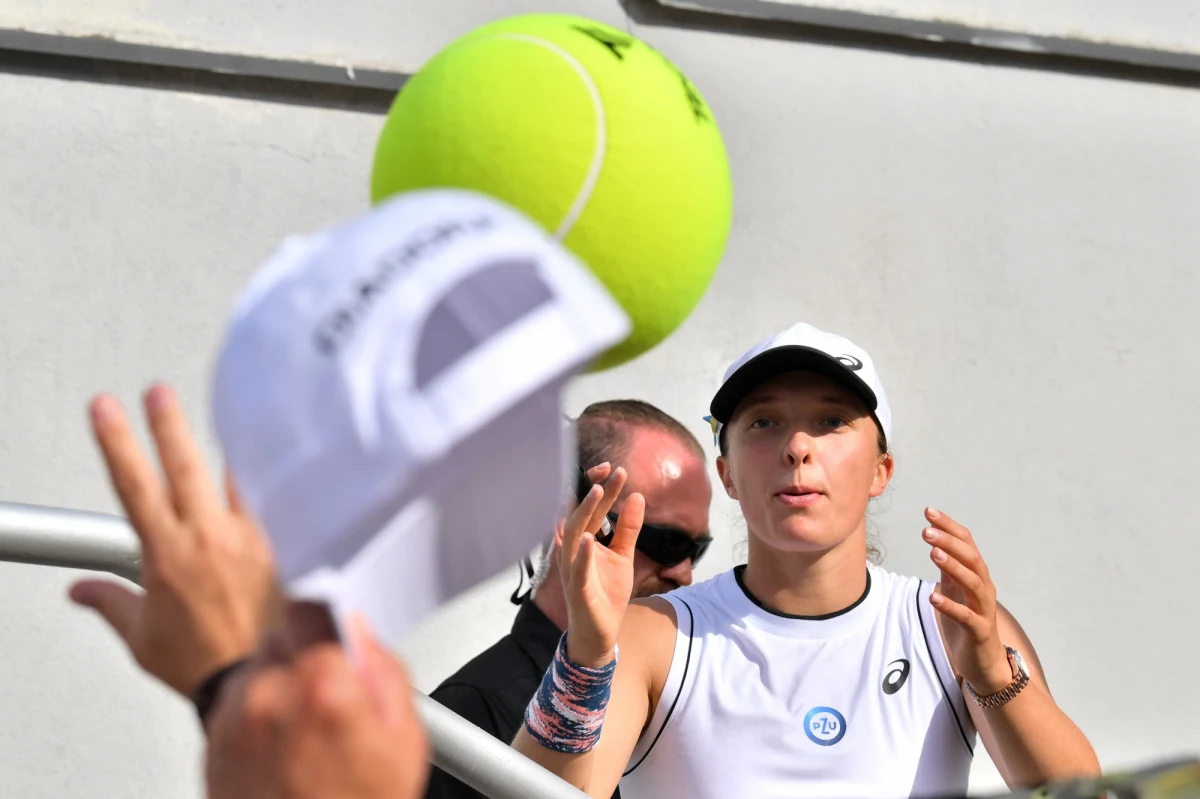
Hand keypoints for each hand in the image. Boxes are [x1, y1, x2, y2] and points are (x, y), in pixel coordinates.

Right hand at [69, 384, 279, 697]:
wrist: (259, 678)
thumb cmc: (205, 662)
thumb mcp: (142, 636)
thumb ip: (111, 602)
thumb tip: (81, 590)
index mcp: (168, 554)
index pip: (133, 484)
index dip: (116, 441)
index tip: (107, 410)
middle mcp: (209, 538)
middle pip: (183, 465)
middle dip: (168, 424)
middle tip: (159, 393)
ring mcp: (250, 538)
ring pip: (235, 477)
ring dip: (225, 445)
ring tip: (225, 413)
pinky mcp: (283, 544)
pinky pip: (273, 500)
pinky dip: (267, 481)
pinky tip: (272, 462)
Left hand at [205, 606, 429, 798]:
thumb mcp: (405, 740)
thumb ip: (384, 670)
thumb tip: (359, 632)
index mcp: (323, 687)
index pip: (313, 604)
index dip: (327, 611)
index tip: (333, 615)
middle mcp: (268, 696)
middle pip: (283, 633)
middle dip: (306, 651)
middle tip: (329, 691)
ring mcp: (235, 721)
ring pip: (257, 666)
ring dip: (278, 680)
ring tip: (304, 727)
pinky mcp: (211, 743)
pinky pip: (236, 702)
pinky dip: (256, 712)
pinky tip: (282, 747)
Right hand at [558, 463, 644, 667]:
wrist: (600, 634)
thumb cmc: (606, 593)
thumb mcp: (624, 556)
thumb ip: (628, 529)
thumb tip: (638, 497)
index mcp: (585, 541)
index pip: (591, 509)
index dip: (600, 487)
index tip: (616, 469)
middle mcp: (574, 551)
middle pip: (582, 515)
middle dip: (596, 492)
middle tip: (612, 471)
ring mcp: (573, 569)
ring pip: (574, 536)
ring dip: (585, 513)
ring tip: (599, 491)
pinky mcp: (578, 589)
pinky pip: (577, 569)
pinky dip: (582, 554)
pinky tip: (590, 539)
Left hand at [923, 507, 1011, 695]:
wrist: (985, 663)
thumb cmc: (969, 624)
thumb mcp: (956, 591)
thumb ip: (949, 569)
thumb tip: (936, 542)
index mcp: (977, 576)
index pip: (967, 544)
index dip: (950, 527)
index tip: (929, 511)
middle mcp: (984, 588)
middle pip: (972, 559)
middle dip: (950, 542)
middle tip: (927, 530)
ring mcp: (984, 610)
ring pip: (973, 583)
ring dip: (953, 566)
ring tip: (932, 553)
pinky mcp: (980, 632)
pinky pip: (966, 617)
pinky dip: (951, 606)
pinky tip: (933, 597)